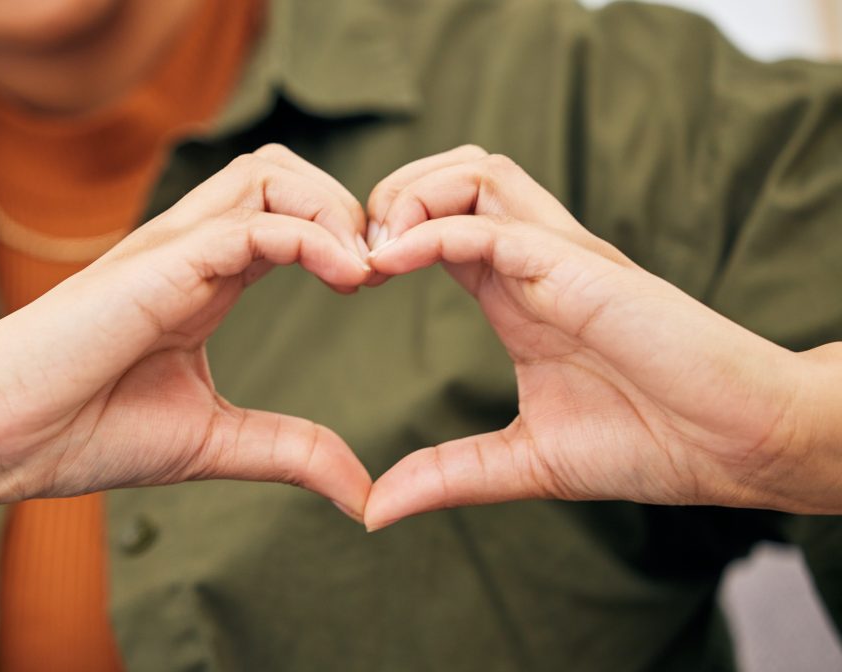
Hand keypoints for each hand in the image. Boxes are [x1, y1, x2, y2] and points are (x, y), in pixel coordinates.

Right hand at [0, 144, 375, 517]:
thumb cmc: (82, 432)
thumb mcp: (212, 442)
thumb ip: (289, 451)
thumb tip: (362, 493)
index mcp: (203, 280)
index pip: (287, 214)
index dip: (347, 236)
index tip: (383, 284)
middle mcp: (189, 251)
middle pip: (283, 171)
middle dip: (347, 205)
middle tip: (384, 267)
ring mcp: (171, 250)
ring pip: (269, 172)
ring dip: (333, 208)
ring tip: (366, 268)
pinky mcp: (157, 264)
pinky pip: (249, 222)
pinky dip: (310, 236)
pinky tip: (348, 278)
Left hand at [359, 145, 827, 529]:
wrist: (743, 446)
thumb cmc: (655, 442)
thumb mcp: (526, 463)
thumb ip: (449, 476)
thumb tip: (374, 510)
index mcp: (516, 292)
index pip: (438, 224)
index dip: (382, 237)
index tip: (344, 283)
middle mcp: (536, 261)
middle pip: (451, 174)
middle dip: (387, 196)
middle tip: (350, 257)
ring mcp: (561, 258)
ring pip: (475, 173)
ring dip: (410, 196)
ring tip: (373, 253)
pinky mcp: (582, 270)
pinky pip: (496, 225)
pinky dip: (435, 231)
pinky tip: (393, 261)